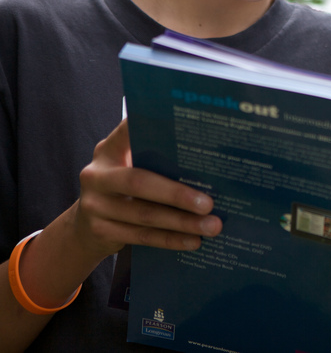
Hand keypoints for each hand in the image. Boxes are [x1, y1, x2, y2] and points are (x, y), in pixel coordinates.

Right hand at [73, 119, 221, 259]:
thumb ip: (153, 159)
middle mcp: (97, 175)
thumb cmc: (122, 189)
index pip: (128, 131)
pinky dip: (171, 239)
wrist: (85, 228)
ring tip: (212, 226)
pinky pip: (141, 236)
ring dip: (182, 222)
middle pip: (139, 182)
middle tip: (209, 203)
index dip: (147, 125)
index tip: (179, 124)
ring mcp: (95, 205)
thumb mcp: (128, 167)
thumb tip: (206, 162)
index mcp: (108, 150)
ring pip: (144, 214)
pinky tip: (193, 241)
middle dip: (177, 194)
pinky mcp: (99, 231)